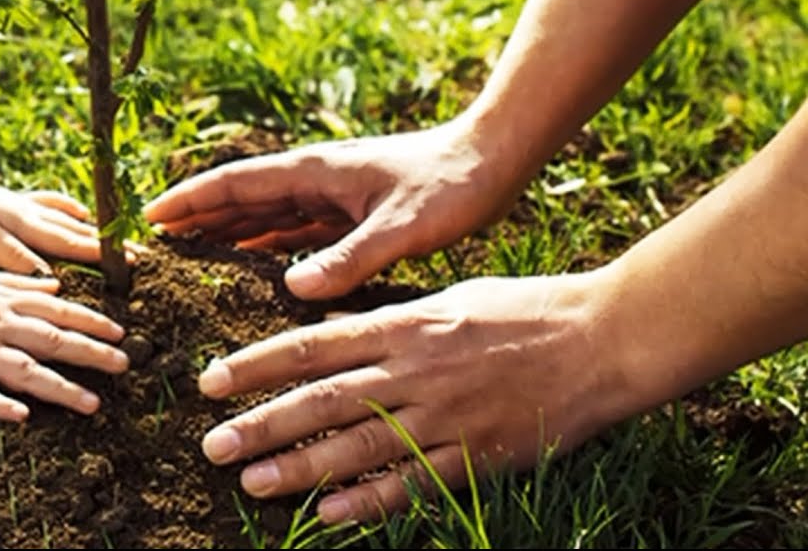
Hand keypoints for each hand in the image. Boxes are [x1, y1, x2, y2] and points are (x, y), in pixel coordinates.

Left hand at [0, 174, 131, 274]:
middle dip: (110, 243)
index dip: (104, 254)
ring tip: (121, 236)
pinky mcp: (19, 202)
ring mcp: (29, 205)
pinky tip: (81, 212)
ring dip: (96, 228)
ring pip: (71, 218)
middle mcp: (36, 214)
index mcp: (30, 226)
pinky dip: (71, 208)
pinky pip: (53, 203)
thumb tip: (50, 275)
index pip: (75, 243)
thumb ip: (17, 258)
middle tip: (140, 252)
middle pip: (80, 230)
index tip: (132, 261)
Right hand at [0, 263, 129, 421]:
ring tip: (92, 403)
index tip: (121, 333)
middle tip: (124, 365)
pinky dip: (0, 404)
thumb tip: (56, 286)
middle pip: (53, 340)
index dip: (92, 322)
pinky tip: (23, 416)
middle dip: (91, 352)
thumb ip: (21, 283)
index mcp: (7, 303)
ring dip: (61, 387)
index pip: (59, 312)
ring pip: (25, 370)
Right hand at [145, 119, 516, 298]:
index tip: (149, 216)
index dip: (190, 200)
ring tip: (188, 253)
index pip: (235, 183)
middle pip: (240, 198)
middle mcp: (315, 179)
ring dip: (225, 230)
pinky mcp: (350, 212)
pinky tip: (252, 263)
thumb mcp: (402, 227)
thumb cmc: (452, 185)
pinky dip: (265, 244)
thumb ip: (350, 258)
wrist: (494, 160)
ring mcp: (331, 194)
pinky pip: (293, 230)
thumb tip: (293, 289)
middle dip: (195, 215)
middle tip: (153, 242)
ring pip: (264, 214)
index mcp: (315, 171)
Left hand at [195, 273, 627, 523]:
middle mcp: (415, 369)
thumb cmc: (524, 310)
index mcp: (404, 323)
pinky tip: (328, 515)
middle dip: (260, 422)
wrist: (603, 337)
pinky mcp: (478, 455)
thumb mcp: (447, 298)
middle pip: (321, 400)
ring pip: (357, 447)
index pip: (311, 345)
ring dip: (299, 467)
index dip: (255, 365)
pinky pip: (414, 484)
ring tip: (251, 482)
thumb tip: (330, 330)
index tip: (210, 380)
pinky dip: (370, 501)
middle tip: (211, 445)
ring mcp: (446, 415)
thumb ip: (387, 319)